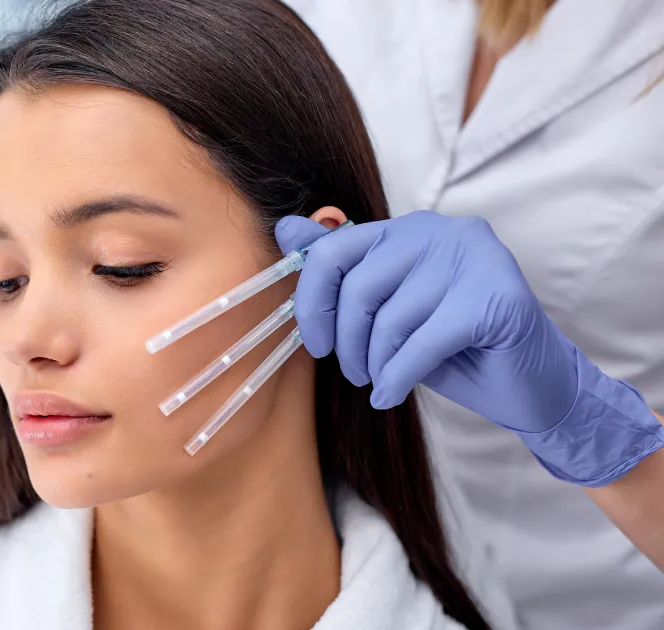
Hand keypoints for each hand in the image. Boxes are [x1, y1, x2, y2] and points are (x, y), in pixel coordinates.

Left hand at [276, 211, 663, 485]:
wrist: (530, 385)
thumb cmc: (453, 347)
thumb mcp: (386, 308)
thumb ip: (341, 268)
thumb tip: (284, 230)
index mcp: (411, 228)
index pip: (336, 248)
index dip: (313, 299)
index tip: (316, 341)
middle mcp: (444, 231)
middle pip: (360, 286)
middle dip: (347, 341)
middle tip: (353, 372)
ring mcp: (475, 260)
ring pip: (391, 319)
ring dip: (376, 363)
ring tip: (380, 382)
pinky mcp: (497, 299)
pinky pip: (422, 344)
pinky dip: (398, 378)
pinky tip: (391, 395)